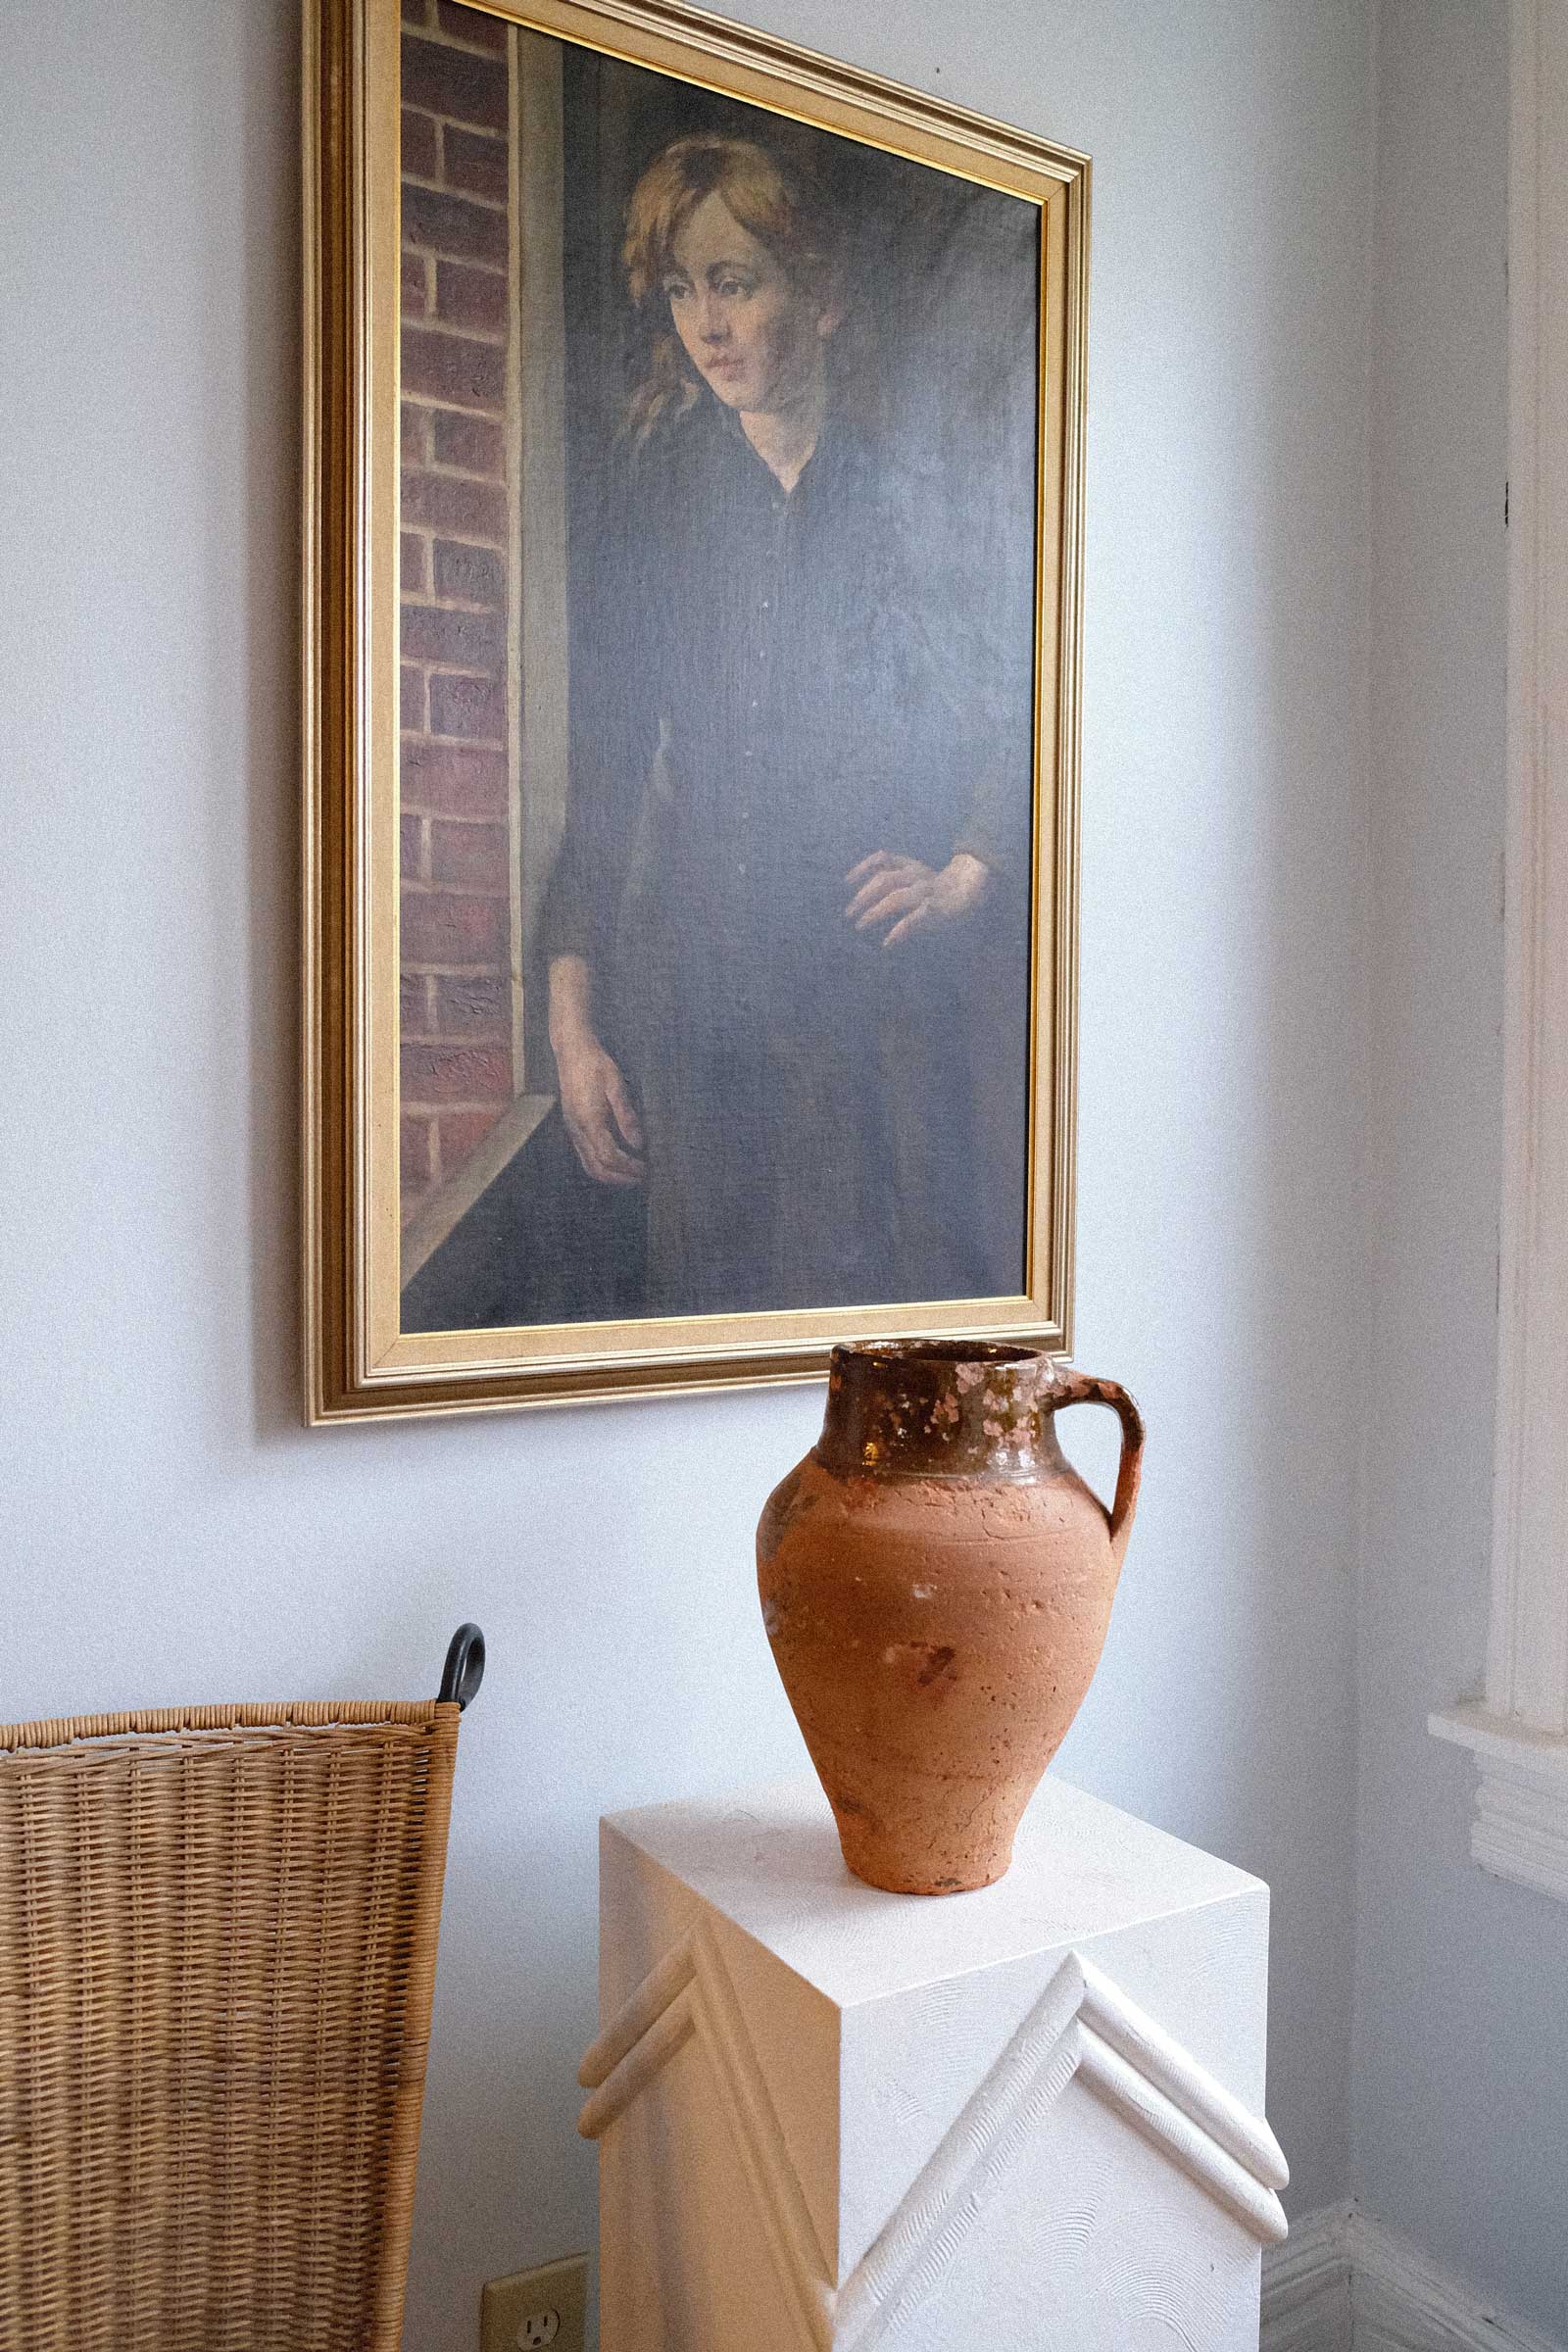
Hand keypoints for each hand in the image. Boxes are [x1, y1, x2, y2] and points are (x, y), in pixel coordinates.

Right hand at [555, 1029, 644, 1185]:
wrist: (572, 1051)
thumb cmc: (596, 1065)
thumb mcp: (616, 1085)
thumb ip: (627, 1116)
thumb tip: (638, 1143)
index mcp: (589, 1120)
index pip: (609, 1156)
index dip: (628, 1167)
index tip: (645, 1168)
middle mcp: (577, 1130)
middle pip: (597, 1168)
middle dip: (620, 1178)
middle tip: (641, 1178)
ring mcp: (572, 1129)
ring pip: (588, 1165)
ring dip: (610, 1175)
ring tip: (630, 1176)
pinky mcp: (572, 1126)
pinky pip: (585, 1155)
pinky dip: (601, 1165)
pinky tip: (616, 1161)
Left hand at [844, 850, 990, 948]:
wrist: (970, 889)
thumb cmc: (934, 887)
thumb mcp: (913, 875)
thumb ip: (891, 879)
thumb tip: (859, 897)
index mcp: (910, 865)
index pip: (883, 858)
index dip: (863, 867)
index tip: (846, 882)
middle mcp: (916, 875)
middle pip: (884, 880)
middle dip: (863, 897)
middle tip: (849, 914)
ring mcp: (926, 892)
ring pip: (896, 898)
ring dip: (875, 912)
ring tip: (860, 926)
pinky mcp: (935, 909)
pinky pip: (914, 919)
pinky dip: (898, 931)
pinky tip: (887, 943)